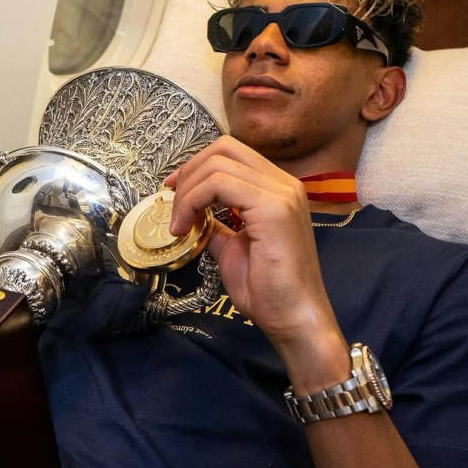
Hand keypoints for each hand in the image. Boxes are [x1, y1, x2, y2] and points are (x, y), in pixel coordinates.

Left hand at [165, 137, 339, 349]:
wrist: (294, 318)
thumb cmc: (269, 291)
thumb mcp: (232, 248)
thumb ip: (217, 225)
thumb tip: (193, 215)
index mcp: (278, 189)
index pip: (231, 153)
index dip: (196, 166)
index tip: (174, 192)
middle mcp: (284, 184)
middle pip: (223, 148)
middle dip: (188, 173)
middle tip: (173, 208)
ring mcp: (282, 193)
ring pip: (217, 165)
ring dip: (187, 192)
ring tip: (179, 225)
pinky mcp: (273, 208)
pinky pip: (219, 185)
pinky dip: (193, 201)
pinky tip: (186, 228)